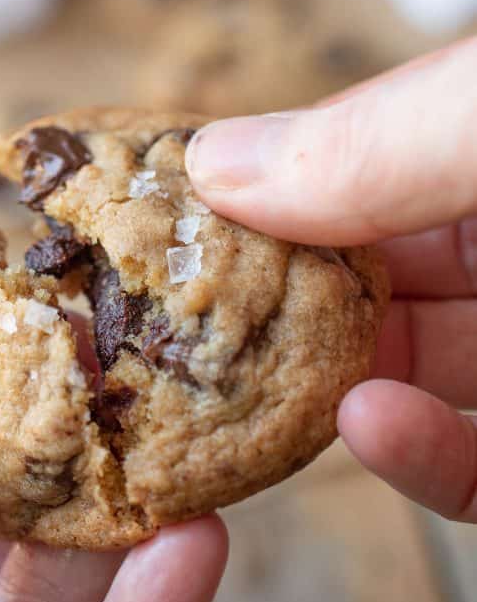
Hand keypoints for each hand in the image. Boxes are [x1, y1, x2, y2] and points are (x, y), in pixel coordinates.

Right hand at [186, 37, 476, 521]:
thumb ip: (380, 140)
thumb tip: (210, 162)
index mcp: (464, 154)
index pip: (341, 169)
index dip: (250, 190)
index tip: (155, 214)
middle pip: (352, 282)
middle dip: (260, 303)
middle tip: (169, 321)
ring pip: (399, 376)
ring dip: (319, 386)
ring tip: (240, 386)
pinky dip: (420, 460)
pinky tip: (371, 426)